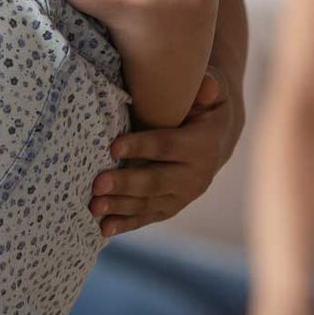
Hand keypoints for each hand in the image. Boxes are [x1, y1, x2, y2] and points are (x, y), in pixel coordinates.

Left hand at [91, 68, 242, 236]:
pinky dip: (126, 223)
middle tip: (97, 183)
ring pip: (149, 202)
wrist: (219, 136)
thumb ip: (206, 87)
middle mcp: (196, 175)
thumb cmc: (204, 106)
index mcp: (202, 144)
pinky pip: (148, 216)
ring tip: (93, 206)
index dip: (141, 147)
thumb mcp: (211, 93)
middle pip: (155, 180)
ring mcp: (184, 195)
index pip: (167, 146)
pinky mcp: (172, 206)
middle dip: (125, 183)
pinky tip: (103, 228)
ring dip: (120, 206)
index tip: (113, 147)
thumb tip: (206, 86)